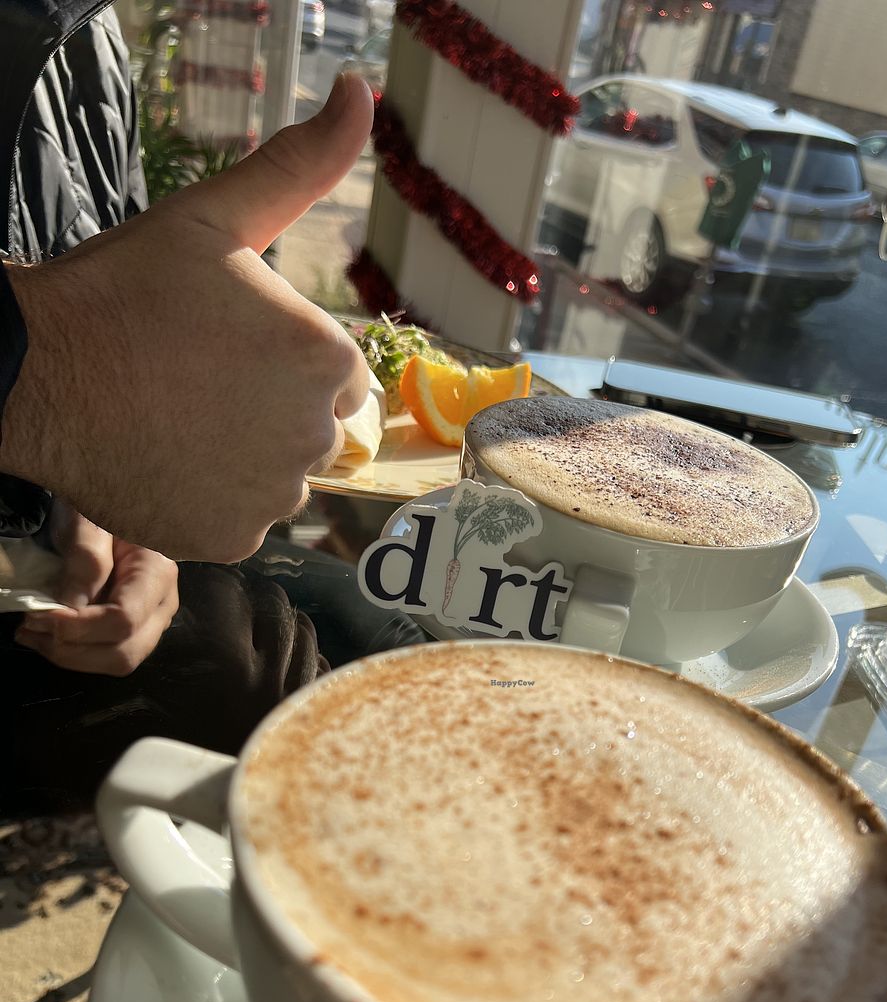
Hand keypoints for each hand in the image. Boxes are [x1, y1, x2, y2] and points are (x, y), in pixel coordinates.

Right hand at [1, 74, 373, 562]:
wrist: (39, 373)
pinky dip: (214, 498)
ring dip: (246, 456)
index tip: (227, 349)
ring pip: (280, 476)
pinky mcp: (232, 537)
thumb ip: (300, 165)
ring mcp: (272, 495)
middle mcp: (314, 435)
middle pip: (312, 428)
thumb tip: (360, 92)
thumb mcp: (216, 217)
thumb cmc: (125, 291)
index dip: (281, 359)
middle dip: (270, 409)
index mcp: (325, 357)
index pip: (335, 374)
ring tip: (181, 420)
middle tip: (198, 384)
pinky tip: (170, 460)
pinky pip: (242, 518)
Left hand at [15, 506, 178, 675]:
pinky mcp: (135, 628)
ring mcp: (152, 620)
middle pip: (125, 651)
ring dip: (72, 657)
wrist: (108, 507)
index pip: (124, 619)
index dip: (79, 626)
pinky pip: (108, 655)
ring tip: (33, 635)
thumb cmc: (100, 508)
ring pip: (118, 662)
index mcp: (158, 573)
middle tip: (31, 629)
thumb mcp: (88, 525)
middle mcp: (163, 603)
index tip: (38, 615)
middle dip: (73, 650)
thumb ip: (85, 564)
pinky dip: (75, 653)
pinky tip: (48, 635)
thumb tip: (71, 610)